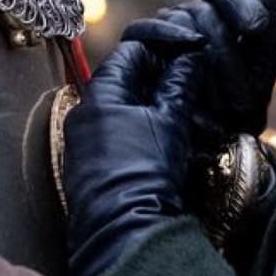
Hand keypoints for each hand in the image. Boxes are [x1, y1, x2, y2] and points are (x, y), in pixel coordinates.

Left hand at [61, 39, 204, 275]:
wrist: (123, 230)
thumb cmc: (144, 170)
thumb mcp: (171, 120)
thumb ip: (180, 82)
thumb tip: (191, 55)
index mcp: (99, 93)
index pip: (131, 50)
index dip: (164, 46)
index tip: (191, 50)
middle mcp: (84, 113)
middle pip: (126, 79)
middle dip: (161, 76)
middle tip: (192, 79)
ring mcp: (83, 141)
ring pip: (123, 108)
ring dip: (154, 104)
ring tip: (185, 111)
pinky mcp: (89, 167)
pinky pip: (116, 134)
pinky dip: (141, 128)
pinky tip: (164, 139)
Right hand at [121, 0, 275, 140]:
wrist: (208, 150)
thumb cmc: (236, 109)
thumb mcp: (258, 69)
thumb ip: (268, 25)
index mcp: (223, 17)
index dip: (242, 0)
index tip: (259, 25)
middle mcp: (193, 19)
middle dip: (229, 18)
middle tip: (252, 33)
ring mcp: (165, 33)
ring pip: (181, 15)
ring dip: (206, 36)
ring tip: (221, 61)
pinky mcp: (137, 50)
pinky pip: (142, 30)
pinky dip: (165, 34)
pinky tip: (189, 47)